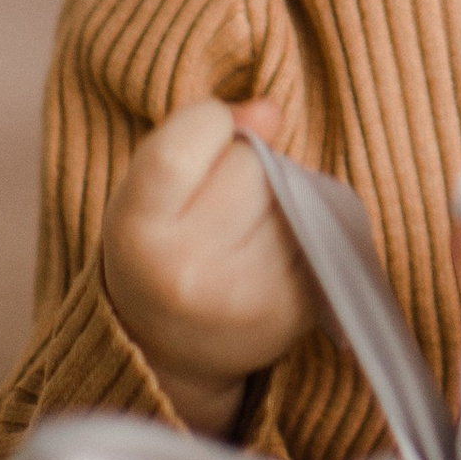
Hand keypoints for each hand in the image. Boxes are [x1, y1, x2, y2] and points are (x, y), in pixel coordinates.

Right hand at [101, 97, 316, 437]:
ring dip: (279, 198)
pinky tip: (272, 256)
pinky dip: (306, 229)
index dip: (211, 123)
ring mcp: (246, 296)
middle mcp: (188, 269)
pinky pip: (323, 229)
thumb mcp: (147, 184)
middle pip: (253, 162)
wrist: (167, 348)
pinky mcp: (296, 311)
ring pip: (294, 191)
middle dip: (244, 167)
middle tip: (217, 207)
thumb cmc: (158, 244)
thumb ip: (198, 132)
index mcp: (137, 227)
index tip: (201, 143)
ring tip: (242, 235)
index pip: (201, 126)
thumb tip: (270, 111)